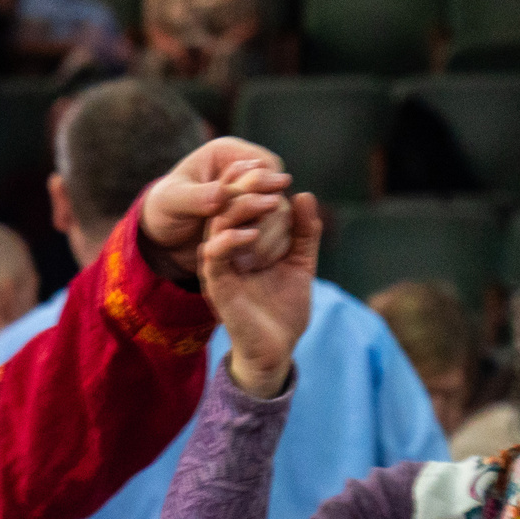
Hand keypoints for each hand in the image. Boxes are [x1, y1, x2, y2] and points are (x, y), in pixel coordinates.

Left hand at [141, 139, 293, 274]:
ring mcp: (254, 198)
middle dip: (272, 211)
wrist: (162, 234)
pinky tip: (255, 261)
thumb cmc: (163, 209)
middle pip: (277, 188)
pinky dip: (268, 245)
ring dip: (271, 232)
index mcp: (227, 153)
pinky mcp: (256, 222)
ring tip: (254, 251)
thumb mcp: (173, 201)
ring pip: (280, 212)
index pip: (265, 163)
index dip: (270, 184)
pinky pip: (274, 232)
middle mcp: (245, 172)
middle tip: (260, 233)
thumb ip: (197, 197)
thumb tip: (222, 193)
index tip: (270, 204)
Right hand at [207, 192, 322, 399]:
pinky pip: (213, 256)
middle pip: (223, 206)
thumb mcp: (301, 263)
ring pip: (215, 226)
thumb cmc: (284, 309)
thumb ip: (304, 232)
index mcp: (239, 242)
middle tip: (268, 175)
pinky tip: (252, 234)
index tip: (272, 168)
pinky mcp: (216, 287)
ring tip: (266, 201)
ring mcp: (217, 268)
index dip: (249, 181)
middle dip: (244, 187)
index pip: (237, 201)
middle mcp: (223, 251)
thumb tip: (305, 195)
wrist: (277, 351)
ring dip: (240, 210)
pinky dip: (230, 240)